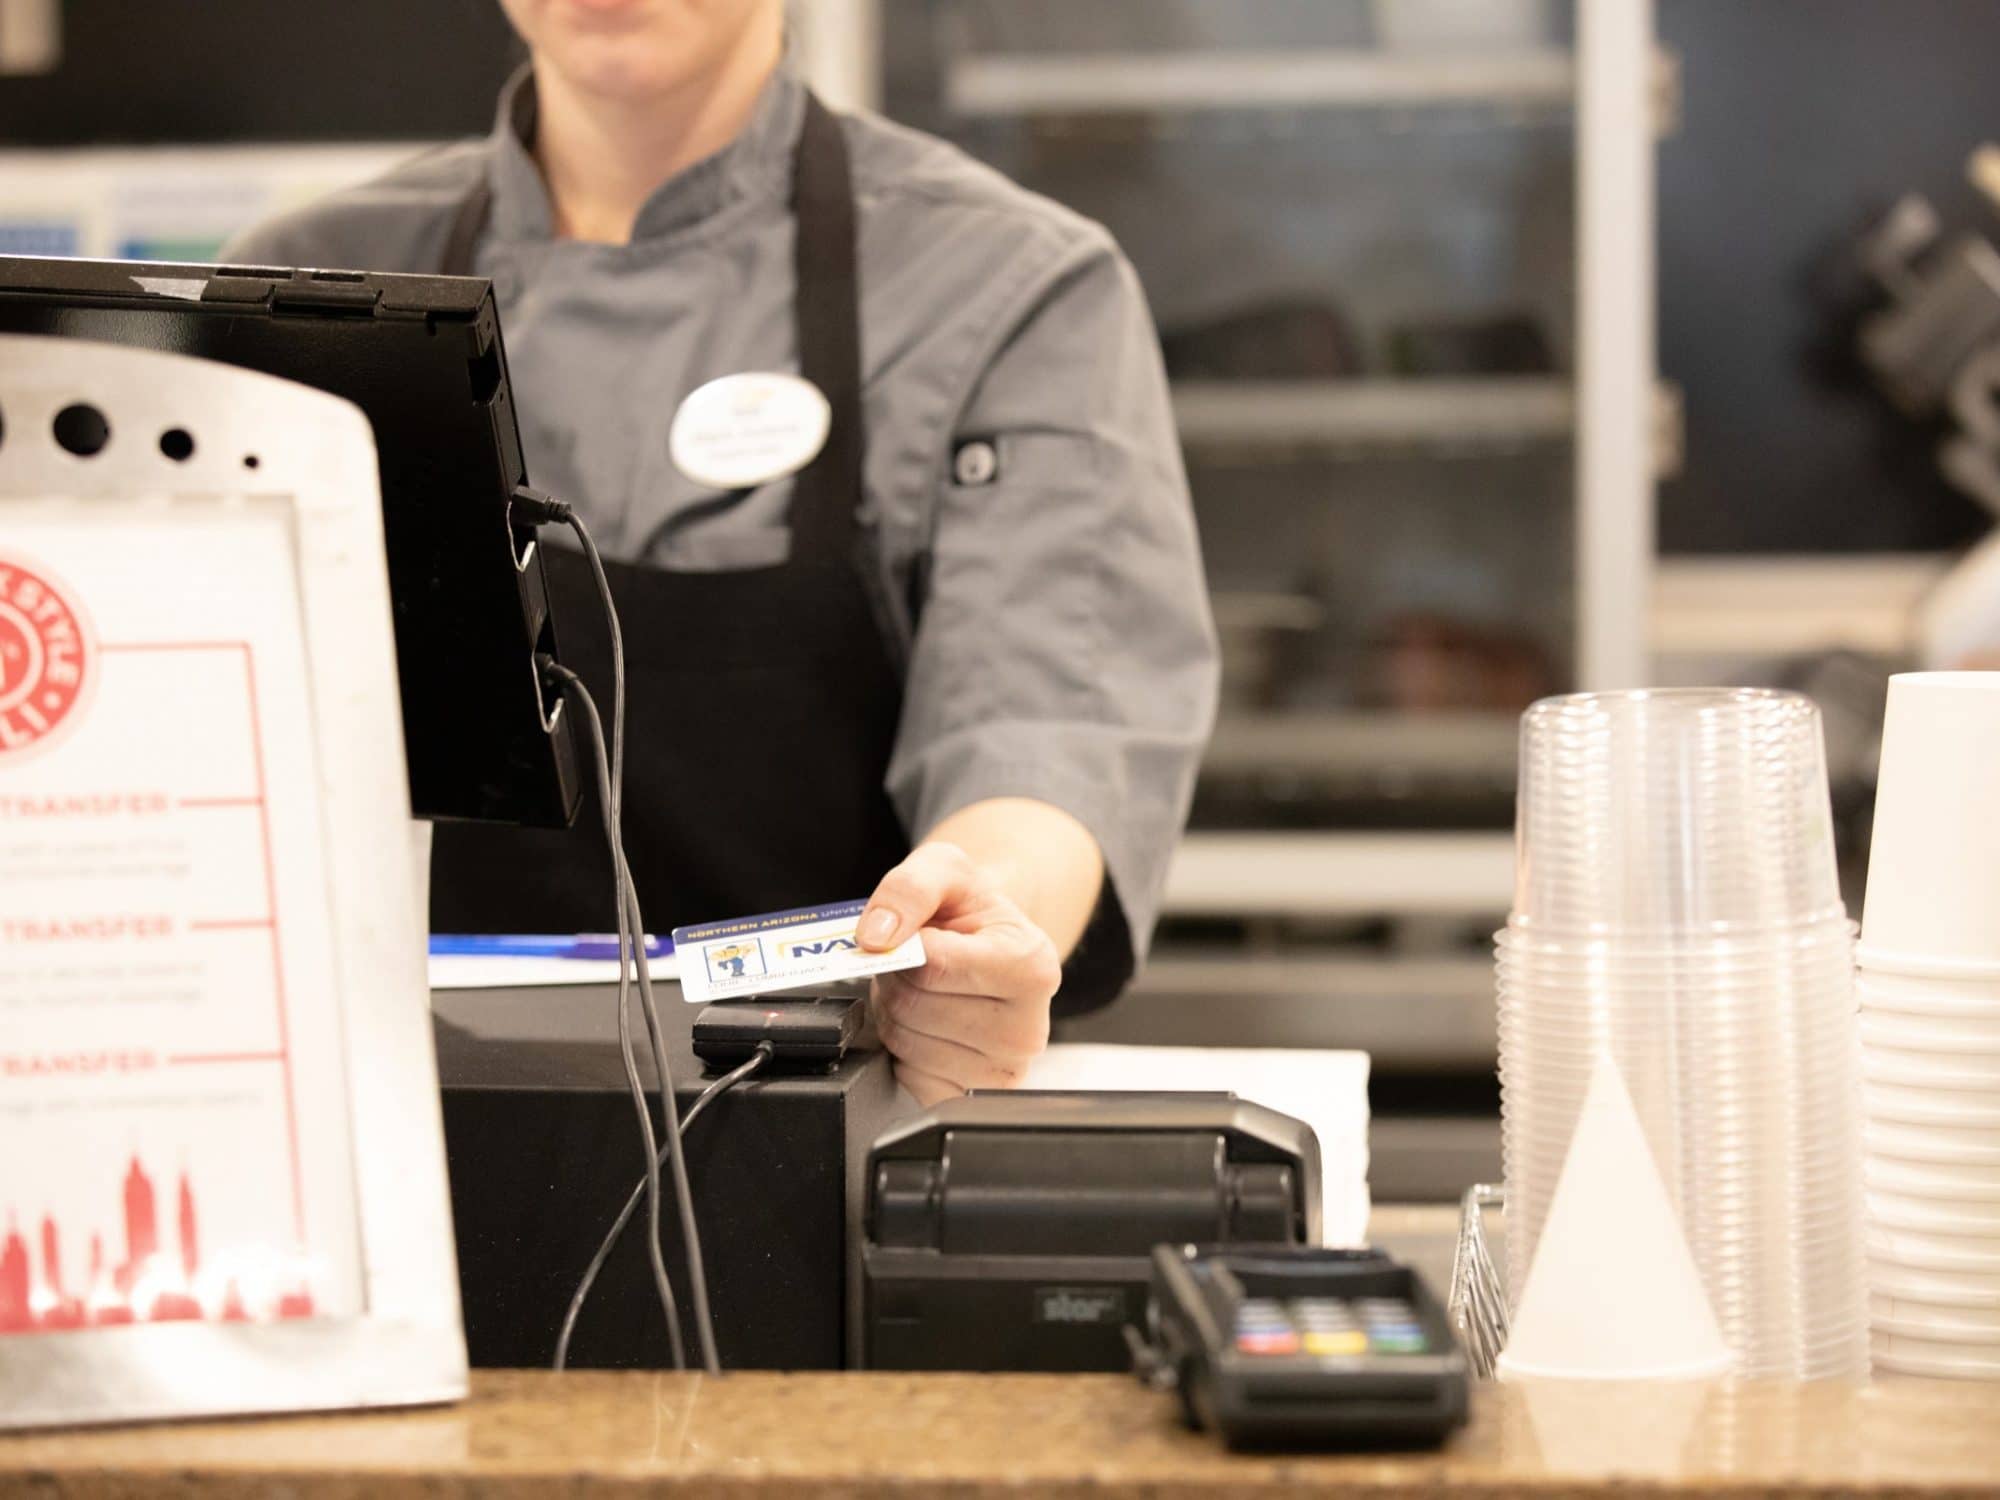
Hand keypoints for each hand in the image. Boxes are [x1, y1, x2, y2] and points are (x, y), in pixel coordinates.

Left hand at [858, 841, 1060, 1106]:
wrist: (991, 941)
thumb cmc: (971, 909)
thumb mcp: (944, 869)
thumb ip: (908, 890)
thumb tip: (875, 938)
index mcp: (1031, 967)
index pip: (932, 965)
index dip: (903, 945)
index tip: (913, 932)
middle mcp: (1028, 1028)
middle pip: (913, 1006)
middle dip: (896, 978)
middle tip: (915, 961)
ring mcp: (1003, 1071)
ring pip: (905, 1042)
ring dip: (895, 1011)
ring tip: (923, 989)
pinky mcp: (972, 1097)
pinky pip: (907, 1075)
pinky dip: (903, 1047)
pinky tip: (928, 1023)